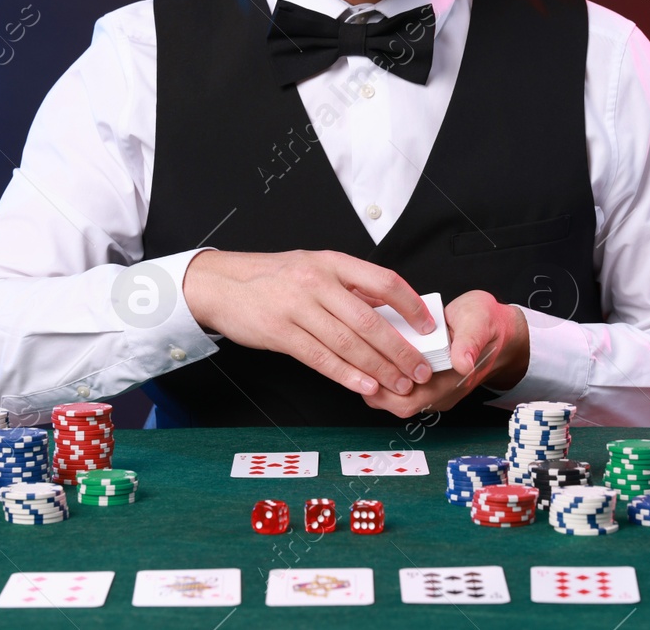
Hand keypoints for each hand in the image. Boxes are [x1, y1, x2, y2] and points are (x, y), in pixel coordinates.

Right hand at [182, 249, 436, 396]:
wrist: (221, 284)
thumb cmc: (273, 278)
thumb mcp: (314, 267)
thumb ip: (350, 286)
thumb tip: (390, 309)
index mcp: (332, 262)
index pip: (383, 281)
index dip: (410, 306)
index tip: (428, 327)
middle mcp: (317, 281)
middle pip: (369, 320)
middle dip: (400, 349)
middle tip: (420, 370)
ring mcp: (297, 306)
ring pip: (348, 343)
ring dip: (378, 368)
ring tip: (400, 385)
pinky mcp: (280, 332)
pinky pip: (320, 358)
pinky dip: (347, 374)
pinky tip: (366, 386)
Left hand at [361, 290, 529, 417]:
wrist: (496, 331)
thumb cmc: (485, 324)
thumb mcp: (479, 322)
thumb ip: (470, 342)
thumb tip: (462, 362)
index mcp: (453, 381)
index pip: (411, 401)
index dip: (385, 390)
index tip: (368, 367)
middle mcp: (441, 392)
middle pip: (397, 405)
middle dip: (373, 387)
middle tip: (356, 360)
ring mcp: (434, 390)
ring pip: (396, 399)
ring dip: (377, 382)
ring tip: (362, 356)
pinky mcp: (427, 382)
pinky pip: (401, 389)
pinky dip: (384, 375)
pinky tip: (374, 355)